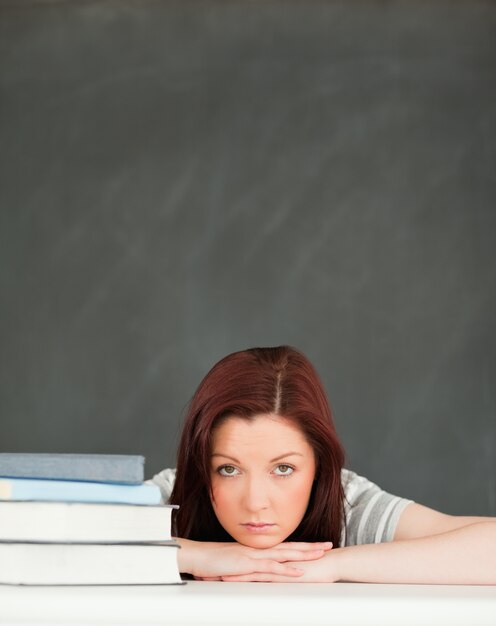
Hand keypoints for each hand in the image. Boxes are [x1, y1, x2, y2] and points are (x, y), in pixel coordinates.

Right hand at [176, 538, 332, 579]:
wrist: (196, 555)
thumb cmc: (211, 562)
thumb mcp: (233, 565)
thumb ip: (246, 567)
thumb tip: (256, 572)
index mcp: (256, 550)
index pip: (283, 546)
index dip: (300, 546)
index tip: (315, 545)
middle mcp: (258, 550)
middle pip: (289, 547)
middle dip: (310, 547)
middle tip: (328, 545)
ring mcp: (254, 556)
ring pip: (284, 554)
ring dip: (304, 554)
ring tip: (321, 555)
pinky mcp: (248, 564)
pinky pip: (271, 567)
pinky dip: (286, 569)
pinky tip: (299, 571)